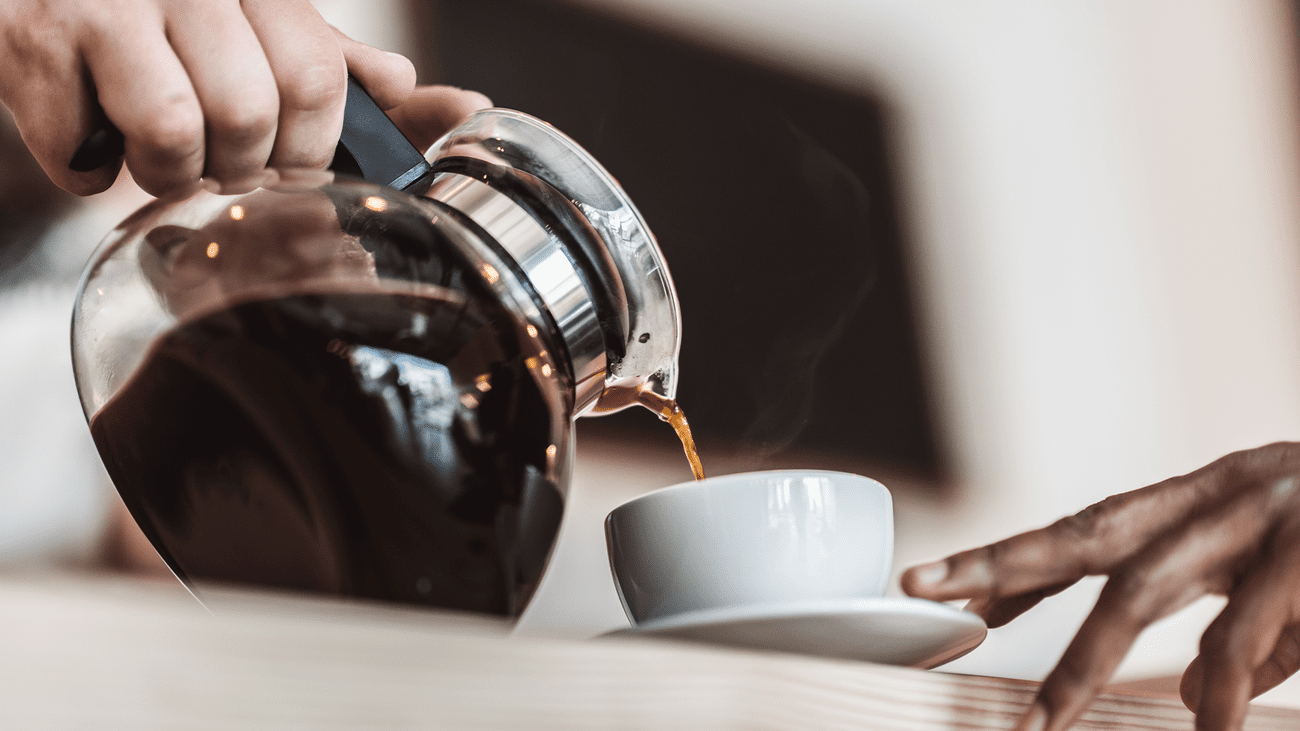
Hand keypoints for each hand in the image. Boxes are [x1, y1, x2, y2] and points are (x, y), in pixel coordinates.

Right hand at [0, 0, 483, 196]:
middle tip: (211, 159)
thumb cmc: (145, 10)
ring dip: (163, 172)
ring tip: (150, 152)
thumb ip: (321, 53)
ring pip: (174, 132)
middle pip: (249, 115)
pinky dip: (86, 169)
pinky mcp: (38, 40)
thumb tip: (412, 89)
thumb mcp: (245, 15)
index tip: (291, 163)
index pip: (316, 76)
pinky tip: (89, 136)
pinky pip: (84, 151)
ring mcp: (106, 5)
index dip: (310, 143)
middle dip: (235, 164)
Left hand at [900, 442, 1299, 730]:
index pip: (1091, 524)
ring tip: (1039, 722)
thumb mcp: (1297, 577)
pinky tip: (1205, 726)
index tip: (941, 591)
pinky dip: (1222, 688)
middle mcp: (1228, 494)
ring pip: (1148, 585)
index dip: (1016, 558)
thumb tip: (1195, 693)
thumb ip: (1243, 632)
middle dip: (1003, 565)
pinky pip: (1252, 631)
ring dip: (1086, 659)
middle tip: (927, 594)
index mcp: (1213, 495)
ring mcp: (1272, 517)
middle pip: (1089, 530)